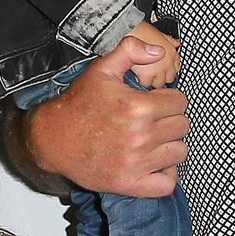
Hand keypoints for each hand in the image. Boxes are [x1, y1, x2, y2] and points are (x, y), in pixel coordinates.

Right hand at [20, 35, 186, 197]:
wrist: (52, 138)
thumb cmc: (78, 104)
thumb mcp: (101, 69)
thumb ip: (130, 51)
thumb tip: (159, 51)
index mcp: (137, 107)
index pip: (180, 102)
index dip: (170, 99)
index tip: (155, 102)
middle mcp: (139, 136)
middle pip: (182, 126)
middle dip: (171, 119)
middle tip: (153, 120)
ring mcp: (135, 163)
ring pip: (179, 152)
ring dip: (170, 144)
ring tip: (154, 139)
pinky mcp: (128, 183)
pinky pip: (166, 184)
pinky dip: (166, 175)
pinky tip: (155, 163)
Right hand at [123, 22, 181, 89]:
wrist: (127, 32)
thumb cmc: (140, 31)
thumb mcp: (158, 33)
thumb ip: (168, 40)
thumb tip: (176, 43)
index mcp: (171, 52)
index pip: (176, 68)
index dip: (168, 70)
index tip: (162, 70)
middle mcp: (167, 62)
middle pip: (169, 78)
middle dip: (160, 77)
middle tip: (150, 73)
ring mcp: (158, 70)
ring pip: (158, 83)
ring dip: (151, 80)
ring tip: (142, 75)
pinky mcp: (146, 75)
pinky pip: (146, 84)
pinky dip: (141, 81)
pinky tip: (136, 75)